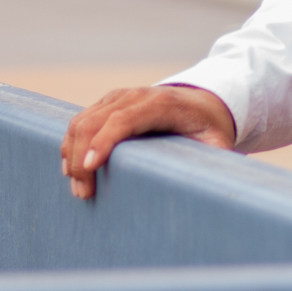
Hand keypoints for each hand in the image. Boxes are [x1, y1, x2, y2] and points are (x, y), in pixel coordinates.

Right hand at [59, 84, 237, 199]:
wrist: (203, 100)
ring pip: (80, 121)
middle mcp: (134, 96)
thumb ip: (219, 159)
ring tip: (77, 187)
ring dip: (72, 153)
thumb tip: (219, 184)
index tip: (90, 167)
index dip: (103, 142)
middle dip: (81, 157)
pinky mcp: (108, 103)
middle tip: (83, 193)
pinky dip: (72, 144)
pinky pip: (80, 121)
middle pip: (93, 122)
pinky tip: (72, 168)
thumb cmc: (209, 126)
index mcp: (160, 104)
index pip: (122, 120)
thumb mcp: (220, 142)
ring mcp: (117, 97)